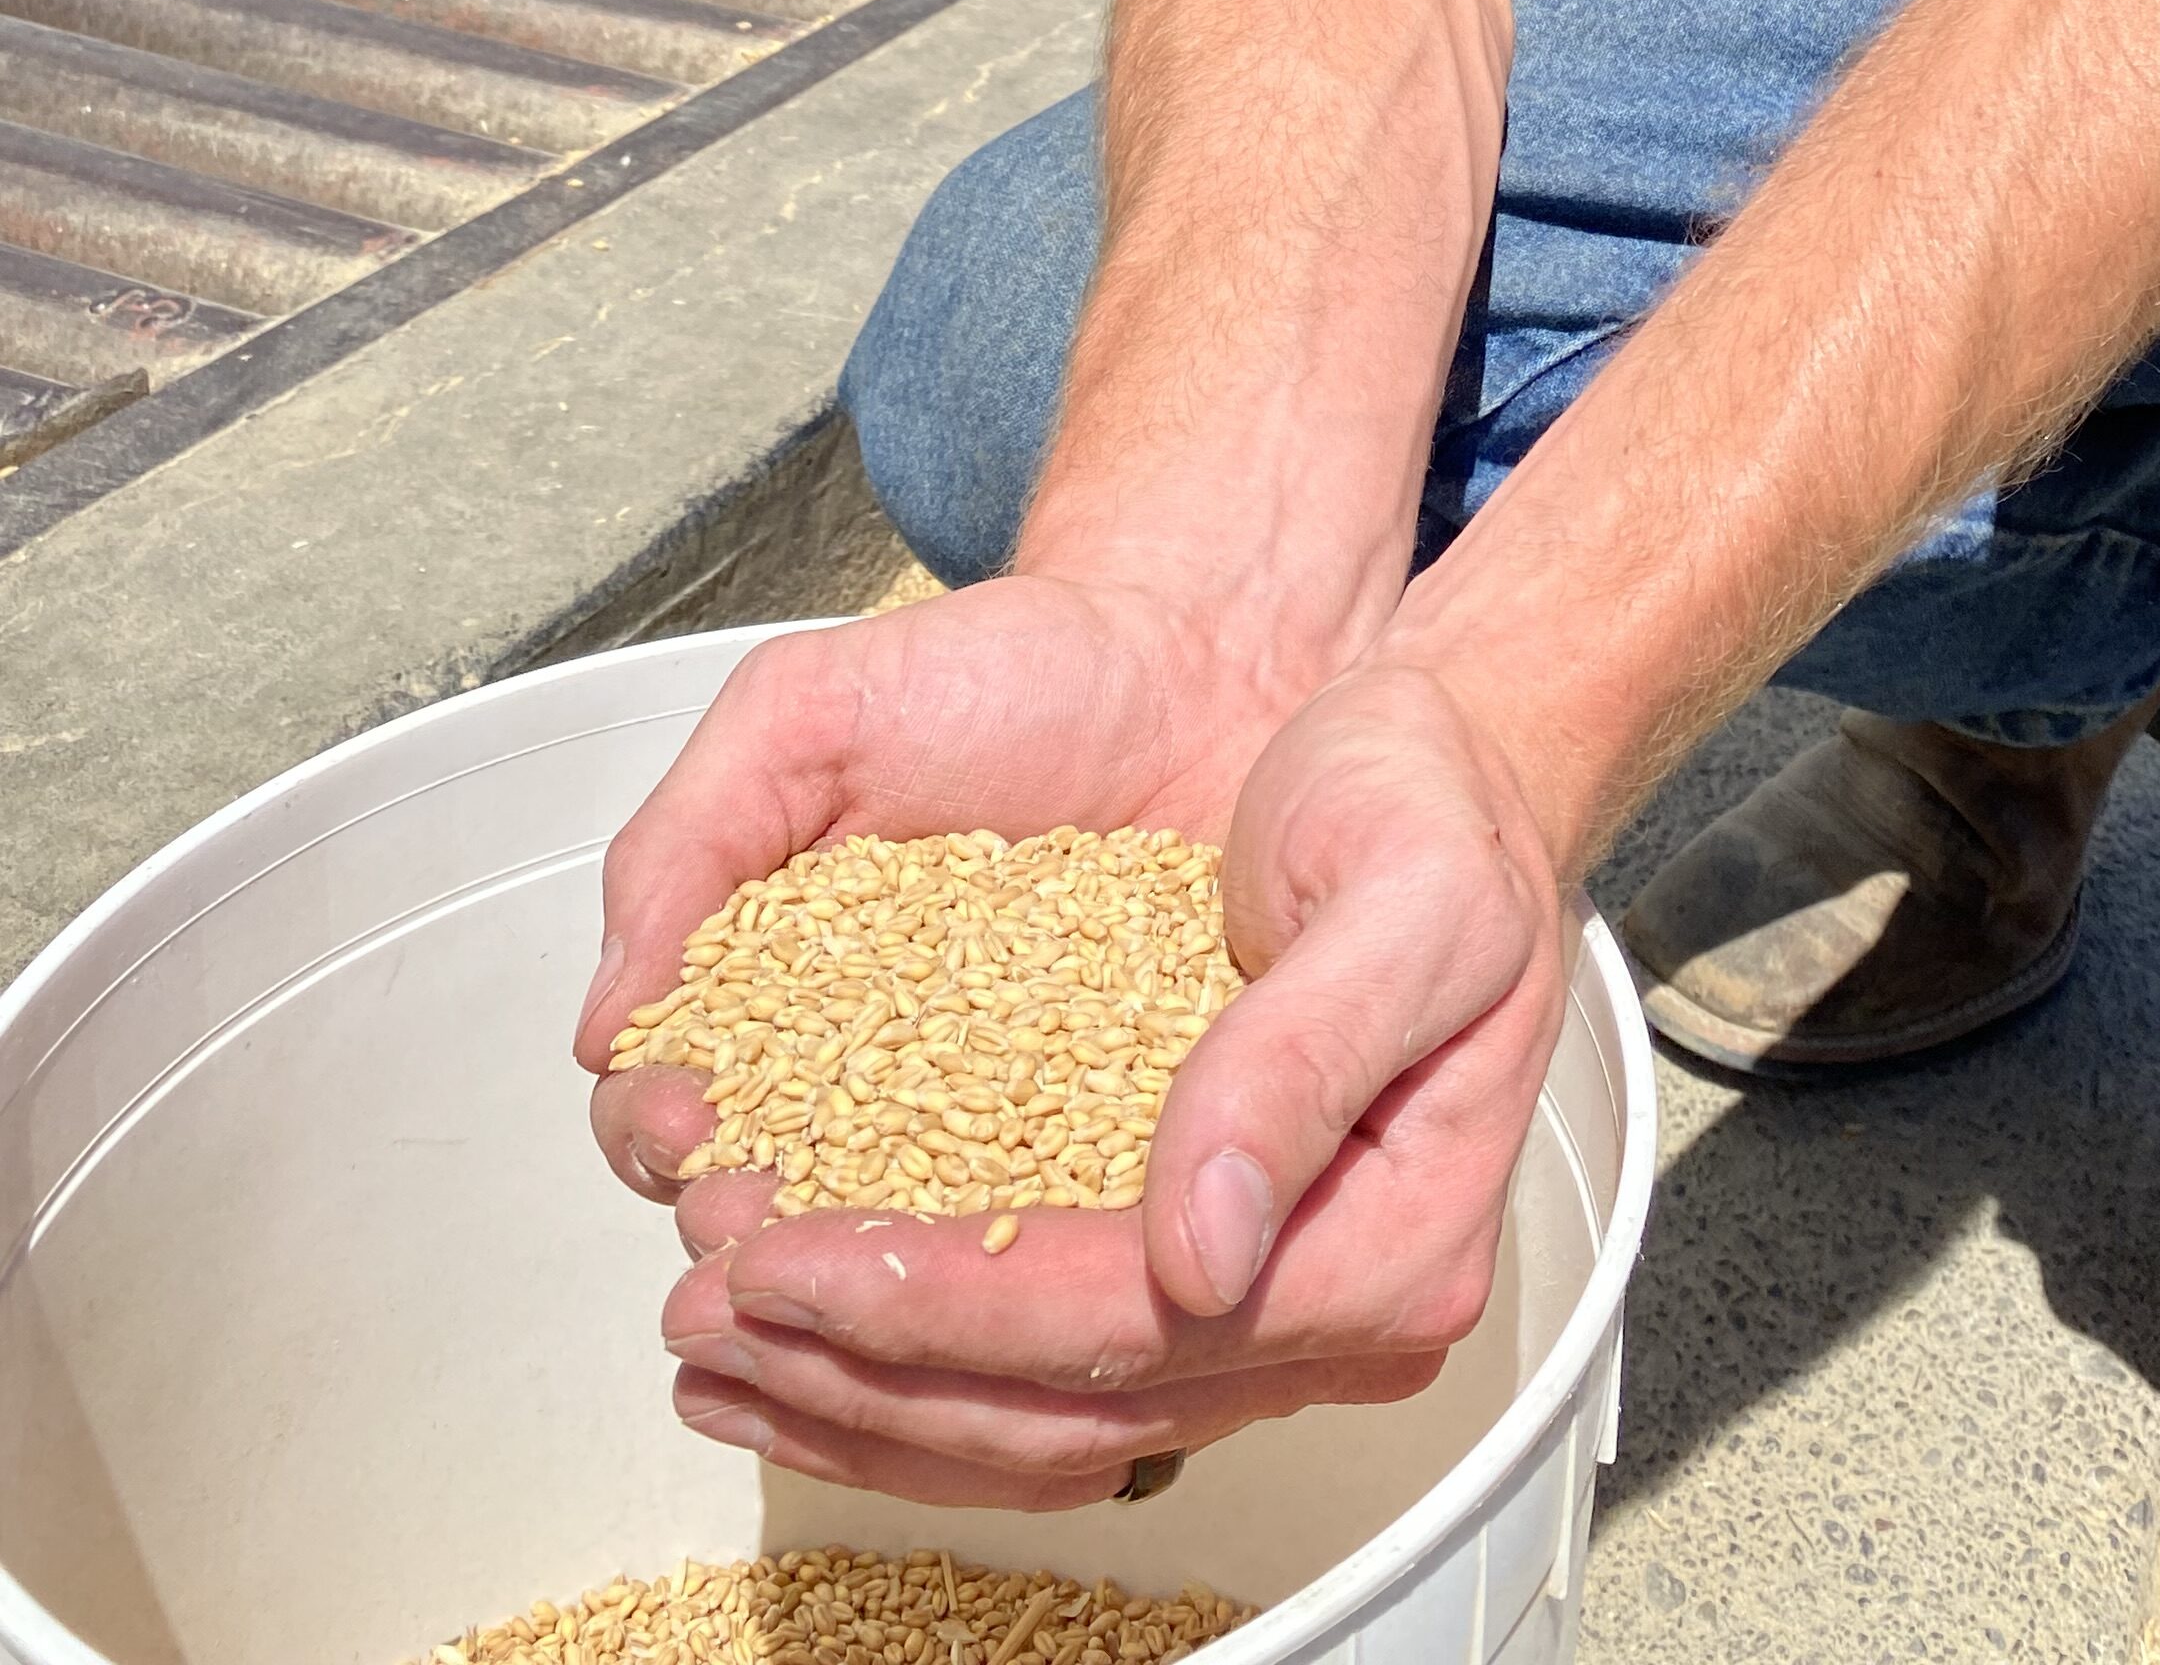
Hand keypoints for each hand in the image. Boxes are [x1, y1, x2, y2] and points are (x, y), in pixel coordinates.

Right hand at [576, 573, 1278, 1205]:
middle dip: (753, 1226)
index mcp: (783, 998)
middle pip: (778, 1206)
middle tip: (764, 1211)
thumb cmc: (1005, 673)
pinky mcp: (1126, 1134)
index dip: (658, 1128)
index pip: (674, 1108)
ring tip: (870, 1243)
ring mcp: (1002, 1120)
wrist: (1196, 658)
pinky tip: (1022, 1229)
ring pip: (914, 1241)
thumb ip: (687, 840)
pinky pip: (1068, 1215)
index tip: (683, 1118)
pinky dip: (1036, 1235)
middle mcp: (882, 1081)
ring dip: (877, 1264)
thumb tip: (604, 1017)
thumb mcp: (807, 714)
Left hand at [634, 660, 1568, 1507]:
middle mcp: (1333, 1301)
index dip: (950, 1309)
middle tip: (710, 1304)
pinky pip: (1046, 1357)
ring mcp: (1268, 1297)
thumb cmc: (1430, 801)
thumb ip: (1305, 1062)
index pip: (1134, 1320)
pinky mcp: (1204, 1261)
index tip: (794, 1261)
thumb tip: (1201, 1252)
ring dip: (867, 1391)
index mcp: (1397, 1236)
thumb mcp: (1402, 892)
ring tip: (716, 1339)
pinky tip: (809, 1322)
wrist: (1442, 753)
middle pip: (1071, 1403)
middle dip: (872, 1367)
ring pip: (1044, 1415)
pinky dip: (917, 1355)